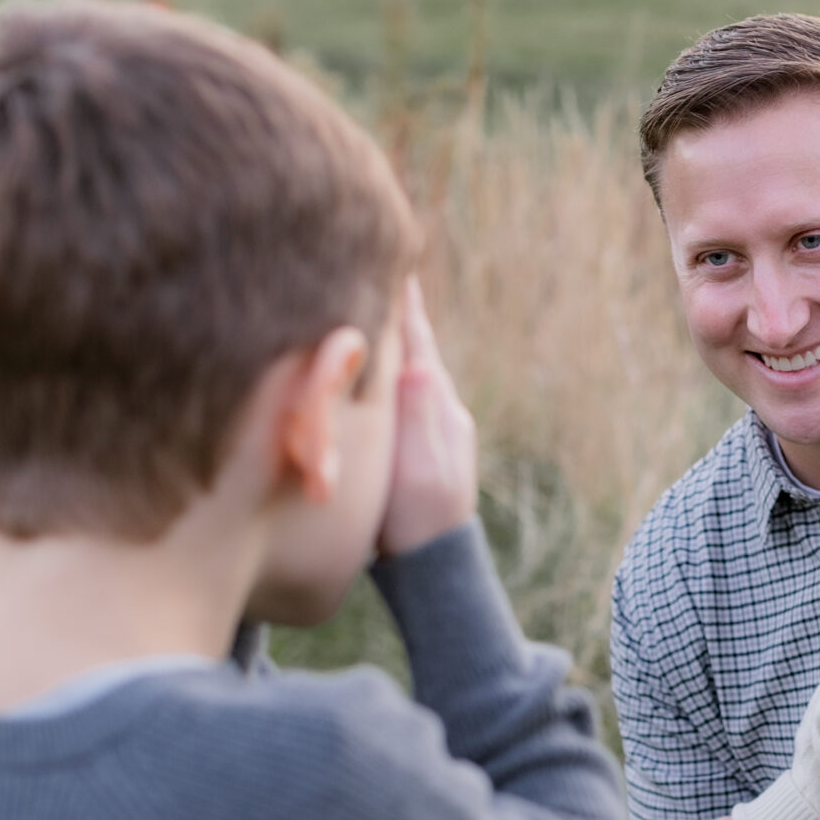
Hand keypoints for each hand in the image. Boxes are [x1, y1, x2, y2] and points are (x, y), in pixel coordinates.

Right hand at [379, 279, 478, 555]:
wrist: (435, 563)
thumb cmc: (418, 517)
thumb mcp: (418, 465)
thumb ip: (417, 413)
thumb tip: (420, 362)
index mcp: (438, 403)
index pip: (417, 338)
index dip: (402, 300)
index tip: (391, 256)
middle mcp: (441, 408)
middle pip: (415, 347)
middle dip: (396, 311)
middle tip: (381, 268)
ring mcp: (435, 427)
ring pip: (410, 369)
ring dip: (393, 341)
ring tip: (377, 307)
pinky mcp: (423, 446)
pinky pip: (403, 395)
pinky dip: (389, 373)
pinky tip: (380, 370)